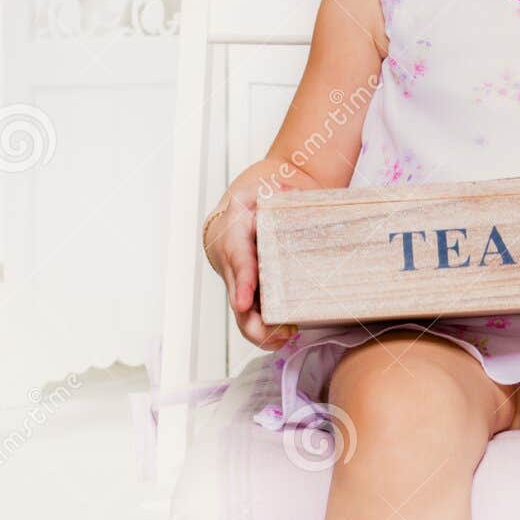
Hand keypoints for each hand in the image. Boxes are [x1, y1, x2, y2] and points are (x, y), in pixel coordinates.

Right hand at [203, 159, 299, 349]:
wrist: (258, 200)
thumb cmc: (260, 192)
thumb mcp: (262, 182)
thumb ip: (272, 188)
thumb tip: (285, 190)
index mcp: (232, 233)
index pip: (236, 258)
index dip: (241, 281)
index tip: (243, 301)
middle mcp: (232, 262)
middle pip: (236, 298)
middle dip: (252, 321)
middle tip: (279, 332)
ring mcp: (240, 279)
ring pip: (244, 313)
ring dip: (262, 331)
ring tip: (287, 336)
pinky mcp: (253, 289)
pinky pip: (255, 314)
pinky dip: (268, 328)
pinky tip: (288, 334)